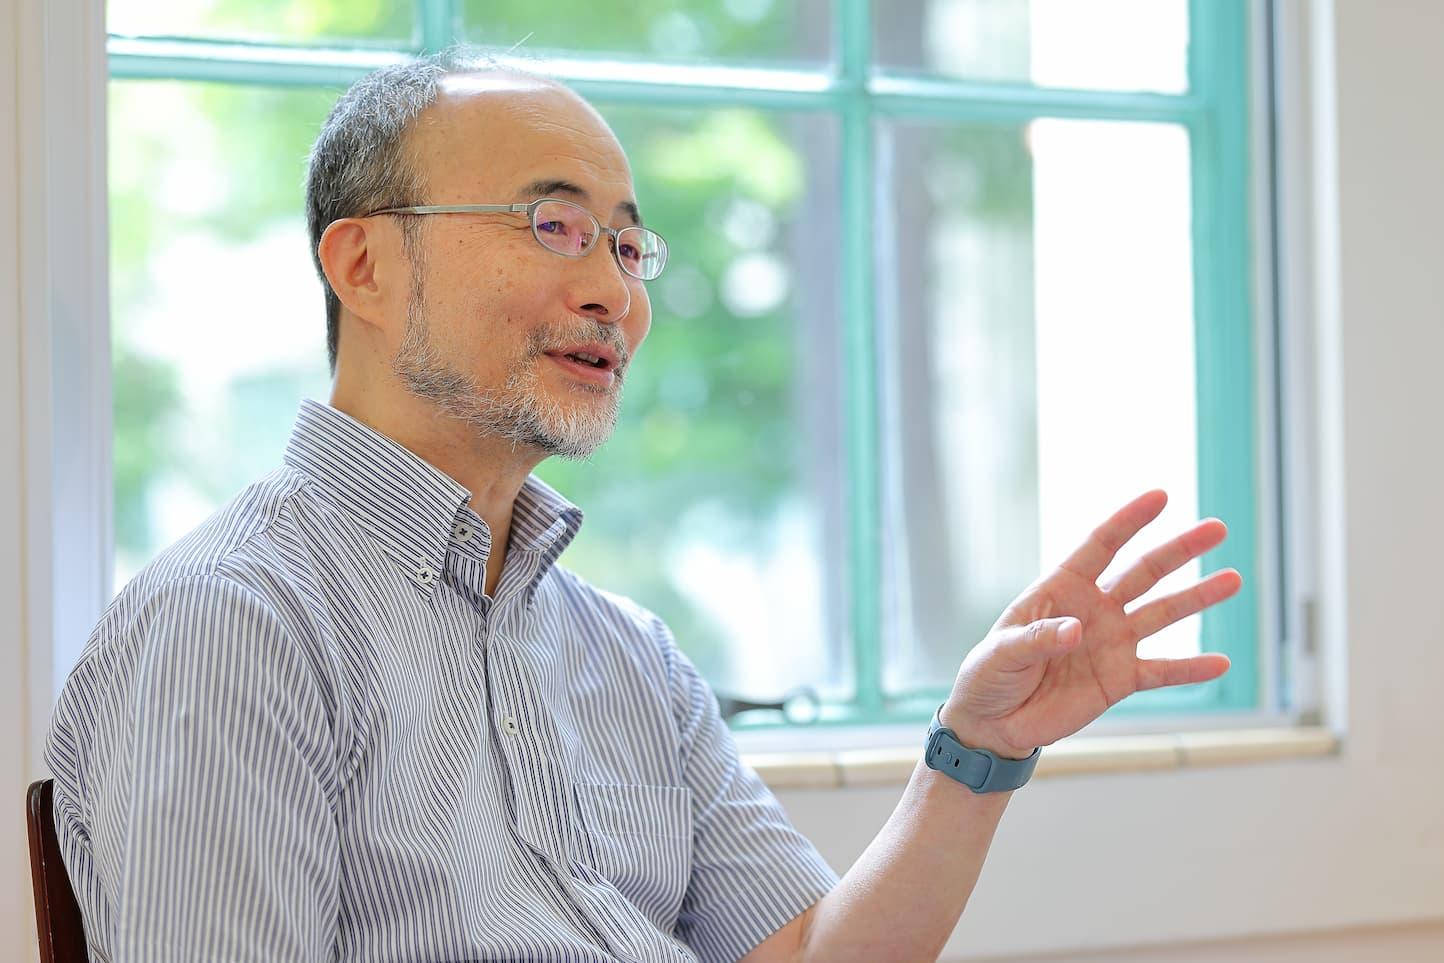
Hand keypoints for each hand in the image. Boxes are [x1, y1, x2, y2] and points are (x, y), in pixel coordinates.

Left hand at [942, 490, 1242, 759]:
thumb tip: (1078, 629)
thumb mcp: (1002, 652)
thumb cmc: (988, 675)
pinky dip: (1190, 668)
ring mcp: (1111, 642)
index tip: (1160, 497)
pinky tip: (1221, 662)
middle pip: (1143, 572)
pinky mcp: (1120, 679)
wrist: (994, 722)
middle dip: (1179, 550)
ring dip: (1197, 598)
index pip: (1100, 546)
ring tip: (1233, 579)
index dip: (1128, 521)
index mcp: (1061, 588)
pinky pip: (1162, 671)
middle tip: (1217, 529)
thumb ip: (1038, 638)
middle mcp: (1094, 608)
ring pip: (1162, 613)